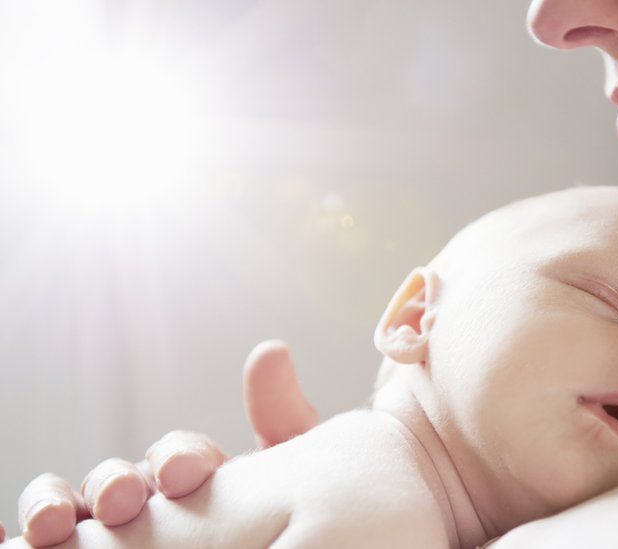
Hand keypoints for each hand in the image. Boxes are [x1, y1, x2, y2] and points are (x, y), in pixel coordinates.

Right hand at [10, 340, 319, 546]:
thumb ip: (283, 421)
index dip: (178, 457)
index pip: (178, 456)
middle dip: (112, 484)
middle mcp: (148, 499)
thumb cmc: (284, 511)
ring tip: (54, 524)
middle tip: (122, 499)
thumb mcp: (291, 471)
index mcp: (196, 475)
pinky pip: (45, 541)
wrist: (282, 544)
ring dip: (53, 506)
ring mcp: (112, 530)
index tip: (185, 473)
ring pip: (67, 509)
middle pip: (114, 480)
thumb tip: (270, 349)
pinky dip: (22, 531)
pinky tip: (13, 535)